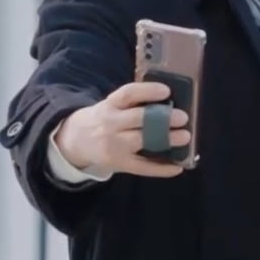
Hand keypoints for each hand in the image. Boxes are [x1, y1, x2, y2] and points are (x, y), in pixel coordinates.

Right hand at [54, 82, 190, 177]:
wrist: (75, 141)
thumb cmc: (104, 118)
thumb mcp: (112, 105)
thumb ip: (134, 103)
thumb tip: (170, 101)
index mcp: (110, 104)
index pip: (127, 94)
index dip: (147, 91)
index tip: (166, 91)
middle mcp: (110, 123)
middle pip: (136, 119)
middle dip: (161, 118)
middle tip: (183, 117)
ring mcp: (114, 145)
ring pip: (139, 141)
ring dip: (164, 139)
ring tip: (185, 137)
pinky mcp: (118, 164)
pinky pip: (141, 167)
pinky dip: (161, 169)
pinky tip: (178, 167)